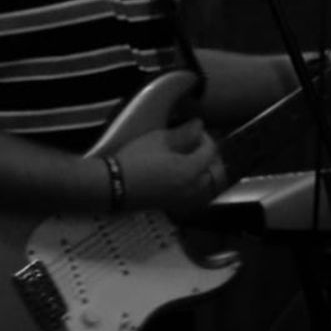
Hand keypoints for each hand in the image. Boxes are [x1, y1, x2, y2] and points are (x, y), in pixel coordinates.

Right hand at [111, 119, 227, 211]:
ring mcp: (185, 200)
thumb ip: (183, 133)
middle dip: (211, 157)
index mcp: (192, 169)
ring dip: (207, 172)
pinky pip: (197, 197)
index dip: (206, 137)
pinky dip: (198, 186)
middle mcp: (193, 188)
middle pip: (216, 172)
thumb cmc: (135, 159)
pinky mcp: (175, 206)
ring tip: (193, 161)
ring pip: (208, 187)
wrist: (114, 186)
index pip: (211, 151)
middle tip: (198, 145)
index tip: (195, 130)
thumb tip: (200, 125)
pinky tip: (185, 177)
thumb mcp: (158, 140)